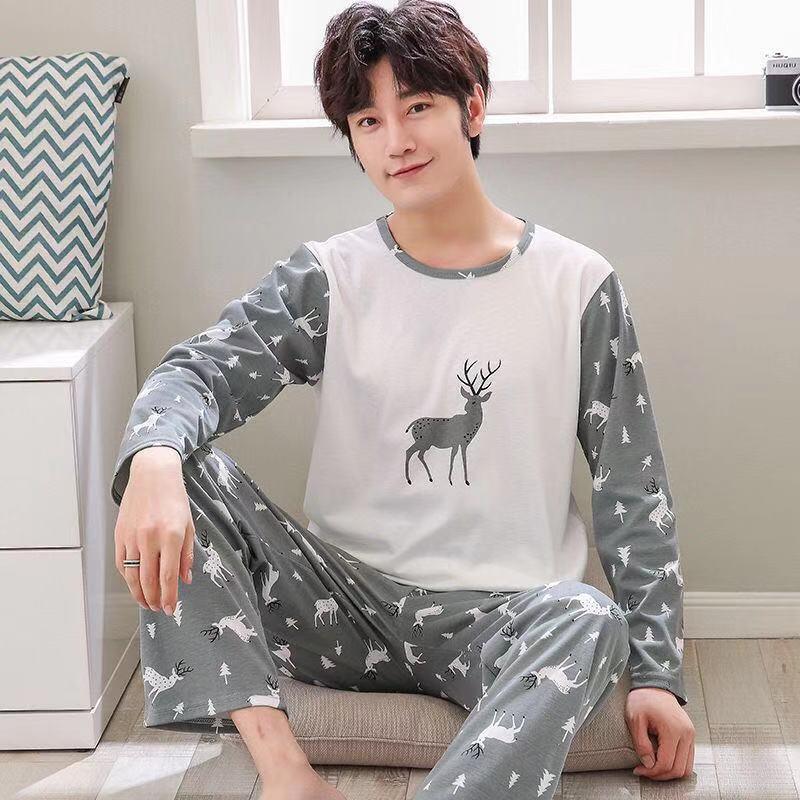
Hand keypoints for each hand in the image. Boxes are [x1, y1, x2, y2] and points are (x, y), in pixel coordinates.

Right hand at [113, 446, 194, 615]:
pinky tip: (135, 584)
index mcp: (171, 536)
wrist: (153, 475)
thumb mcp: (188, 525)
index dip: (169, 596)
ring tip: (146, 602)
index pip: (168, 576)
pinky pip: (122, 563)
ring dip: (139, 593)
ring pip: (132, 576)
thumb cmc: (174, 498)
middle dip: (154, 599)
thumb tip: (184, 580)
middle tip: (159, 609)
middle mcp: (150, 538)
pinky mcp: (120, 535)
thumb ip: (186, 554)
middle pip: (148, 580)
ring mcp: (132, 537)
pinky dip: (128, 578)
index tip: (170, 609)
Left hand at [625, 687, 694, 780]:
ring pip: (686, 768)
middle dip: (661, 775)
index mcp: (673, 729)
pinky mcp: (690, 735)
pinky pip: (687, 758)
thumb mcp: (635, 719)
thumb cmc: (643, 699)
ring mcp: (691, 735)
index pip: (667, 763)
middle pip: (679, 769)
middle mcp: (686, 734)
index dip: (652, 772)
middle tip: (645, 772)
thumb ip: (641, 744)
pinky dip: (675, 764)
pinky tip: (661, 759)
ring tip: (653, 767)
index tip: (639, 770)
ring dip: (670, 772)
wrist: (655, 685)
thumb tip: (648, 764)